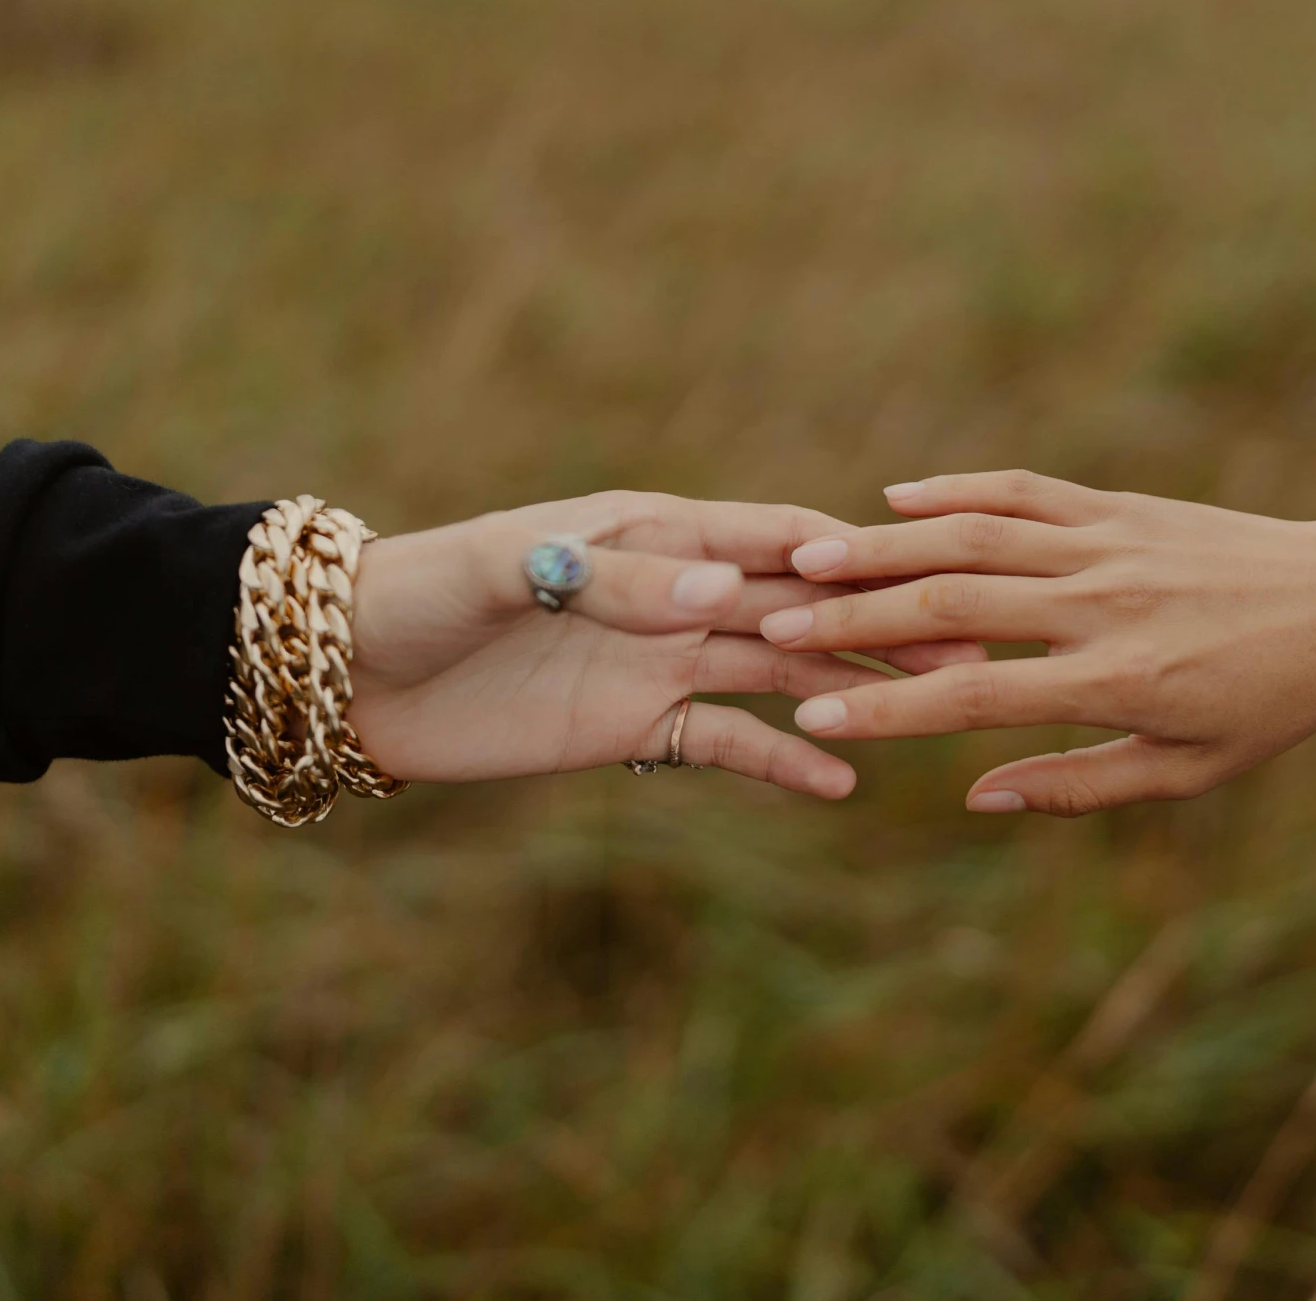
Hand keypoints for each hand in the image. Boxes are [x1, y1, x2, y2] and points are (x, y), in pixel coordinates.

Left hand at [345, 491, 981, 799]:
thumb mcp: (507, 569)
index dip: (846, 557)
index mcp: (653, 531)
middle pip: (800, 608)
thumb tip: (724, 589)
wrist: (348, 673)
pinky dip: (783, 761)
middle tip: (967, 649)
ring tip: (931, 711)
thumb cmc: (419, 592)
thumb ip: (613, 578)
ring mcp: (661, 660)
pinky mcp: (635, 727)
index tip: (924, 576)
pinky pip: (725, 743)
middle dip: (880, 625)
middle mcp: (674, 591)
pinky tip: (843, 782)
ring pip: (782, 673)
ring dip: (851, 688)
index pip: (772, 538)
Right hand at [755, 473, 1315, 814]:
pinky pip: (1024, 490)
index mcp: (1116, 680)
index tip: (813, 716)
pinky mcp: (1118, 505)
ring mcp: (1106, 544)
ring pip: (974, 537)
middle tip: (775, 621)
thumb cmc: (1275, 699)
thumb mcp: (1190, 770)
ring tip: (808, 555)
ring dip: (885, 545)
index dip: (885, 710)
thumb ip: (1080, 784)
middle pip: (952, 604)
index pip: (974, 696)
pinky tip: (898, 499)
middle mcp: (1100, 604)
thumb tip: (975, 798)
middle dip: (855, 616)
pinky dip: (957, 491)